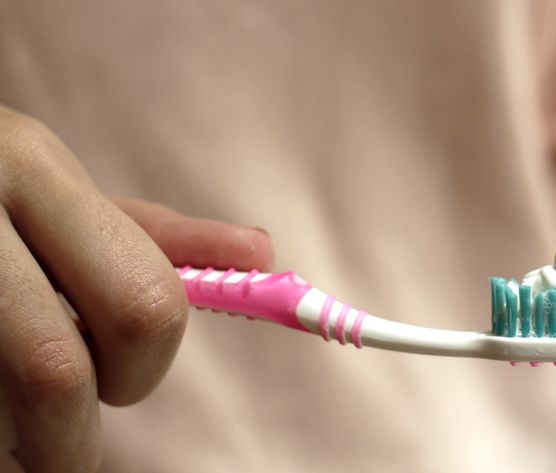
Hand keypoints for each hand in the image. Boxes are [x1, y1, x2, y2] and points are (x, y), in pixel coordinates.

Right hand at [0, 105, 272, 471]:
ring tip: (5, 410)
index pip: (143, 305)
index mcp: (33, 168)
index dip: (144, 366)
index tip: (124, 386)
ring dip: (10, 437)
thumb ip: (153, 233)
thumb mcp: (56, 194)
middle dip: (70, 436)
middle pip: (57, 373)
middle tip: (62, 443)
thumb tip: (262, 255)